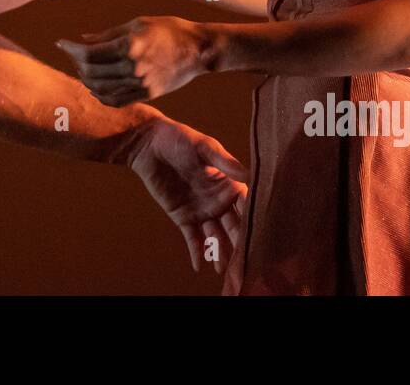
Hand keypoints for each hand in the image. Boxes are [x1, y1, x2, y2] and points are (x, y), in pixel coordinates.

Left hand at [56, 16, 217, 104]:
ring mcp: (141, 83)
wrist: (198, 49)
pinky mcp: (147, 94)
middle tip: (72, 55)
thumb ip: (108, 34)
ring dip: (86, 80)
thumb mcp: (137, 23)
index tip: (60, 43)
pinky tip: (96, 86)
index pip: (89, 53)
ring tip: (83, 70)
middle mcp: (134, 67)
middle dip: (76, 64)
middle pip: (92, 72)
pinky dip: (101, 95)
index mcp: (130, 45)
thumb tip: (82, 39)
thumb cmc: (168, 29)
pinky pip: (116, 100)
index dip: (70, 49)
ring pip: (101, 89)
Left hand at [122, 115, 248, 274]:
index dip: (253, 219)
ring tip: (225, 270)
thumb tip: (247, 174)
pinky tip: (199, 267)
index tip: (260, 235)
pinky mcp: (183, 217)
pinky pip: (193, 238)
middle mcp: (219, 200)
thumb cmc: (178, 139)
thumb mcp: (203, 146)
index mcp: (228, 183)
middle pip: (233, 225)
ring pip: (215, 236)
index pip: (245, 205)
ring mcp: (202, 210)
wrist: (148, 145)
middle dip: (239, 243)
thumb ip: (223, 161)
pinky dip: (197, 252)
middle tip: (245, 261)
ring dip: (221, 252)